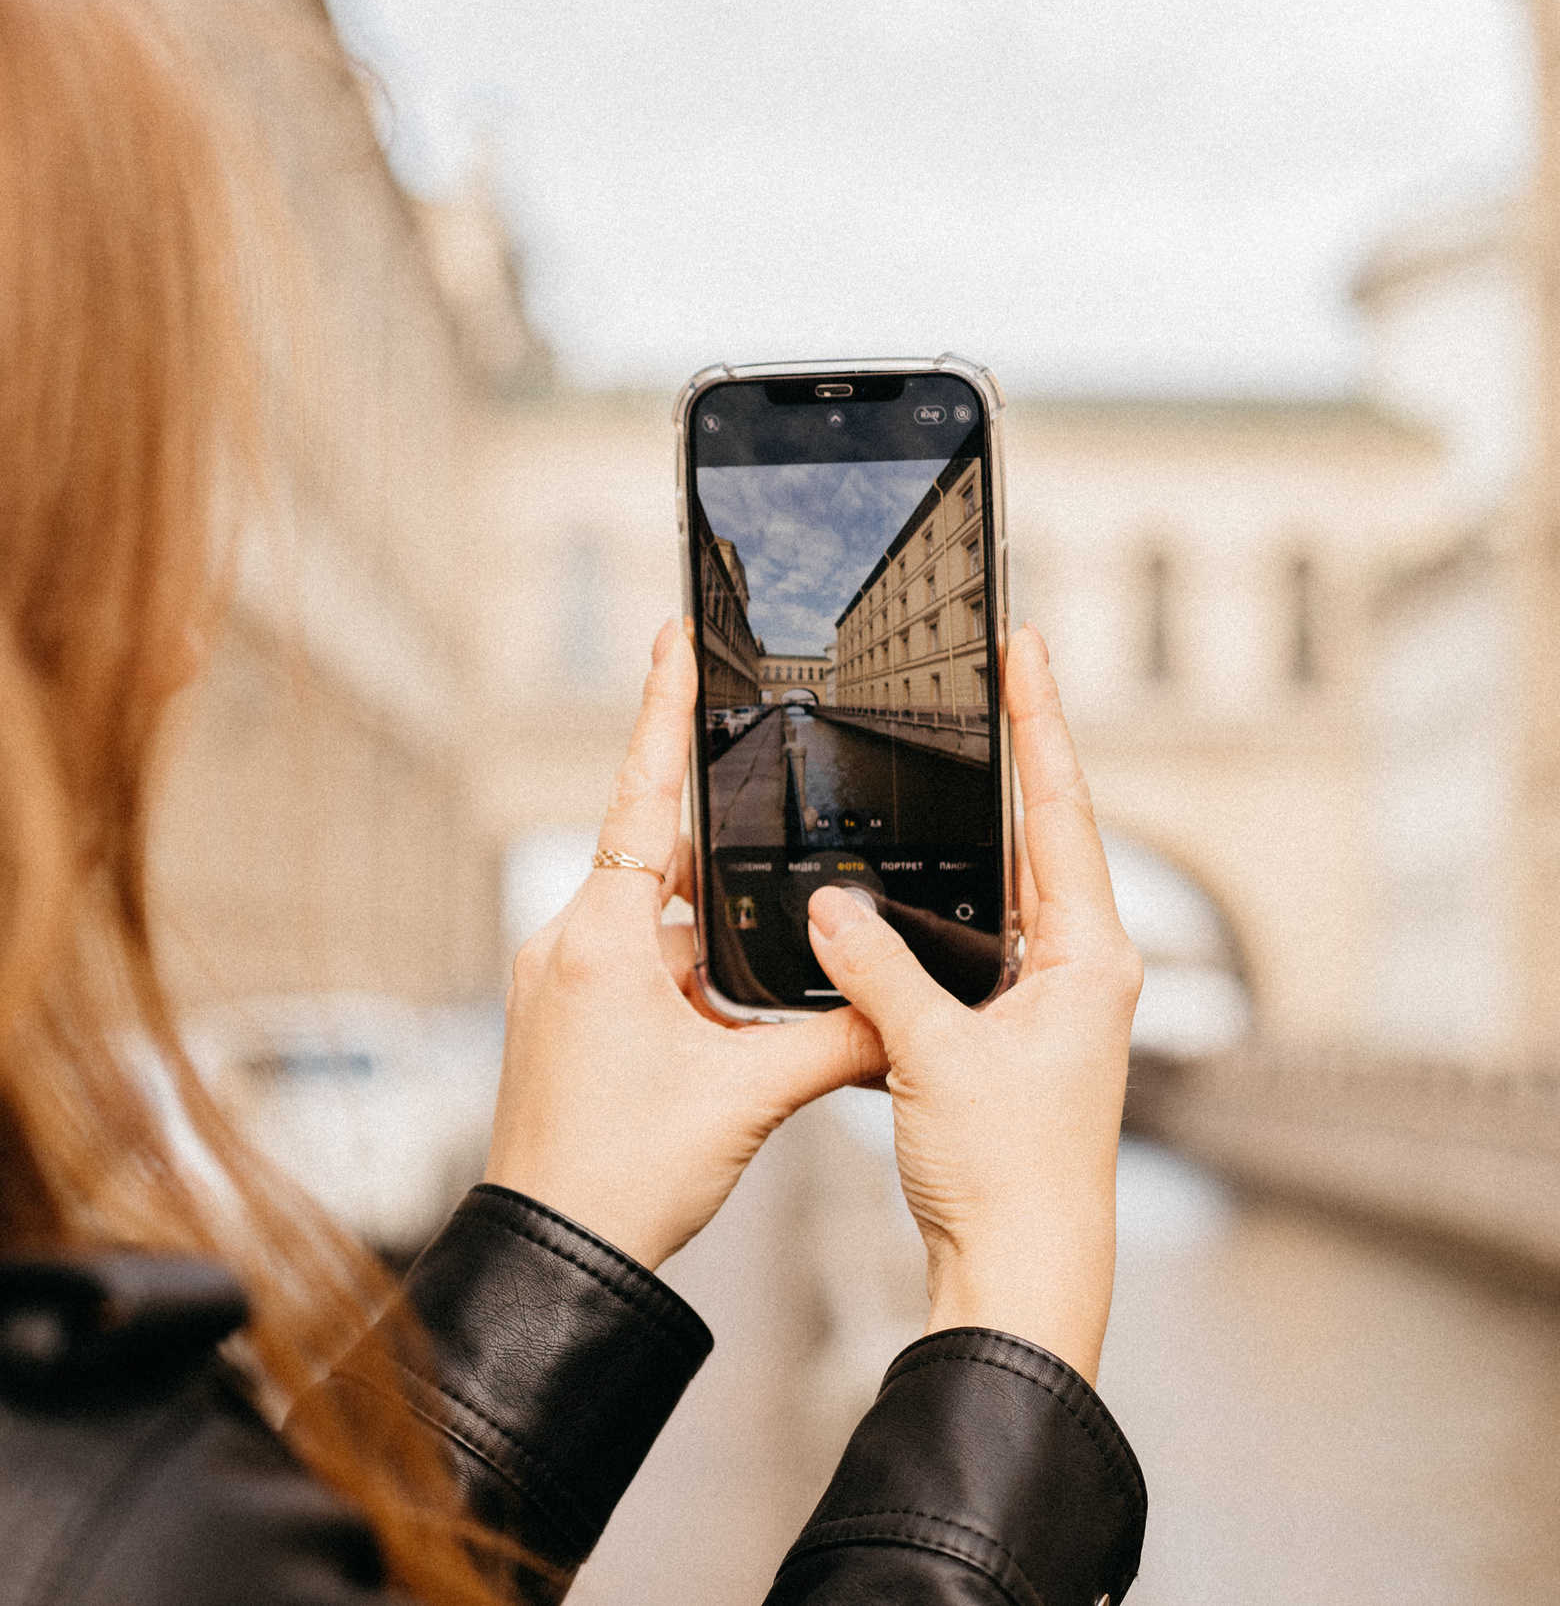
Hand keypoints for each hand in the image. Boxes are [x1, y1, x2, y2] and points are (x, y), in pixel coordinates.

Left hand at [484, 619, 884, 1269]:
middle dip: (728, 858)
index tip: (669, 640)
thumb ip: (832, 1035)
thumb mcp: (749, 1097)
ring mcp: (560, 985)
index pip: (638, 800)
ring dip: (714, 941)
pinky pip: (639, 971)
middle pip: (661, 863)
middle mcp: (566, 946)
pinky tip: (733, 1021)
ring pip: (658, 927)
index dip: (659, 714)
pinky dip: (692, 983)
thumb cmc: (625, 1178)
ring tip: (769, 967)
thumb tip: (894, 1000)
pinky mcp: (565, 1022)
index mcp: (599, 940)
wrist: (558, 1256)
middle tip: (784, 817)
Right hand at [803, 625, 1137, 1381]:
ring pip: (994, 896)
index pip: (1060, 809)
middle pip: (1035, 838)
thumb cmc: (1009, 1176)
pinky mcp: (1005, 1040)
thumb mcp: (932, 1056)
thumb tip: (829, 903)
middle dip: (1002, 761)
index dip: (1040, 721)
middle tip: (979, 678)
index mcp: (1089, 957)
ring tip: (926, 764)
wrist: (1023, 1273)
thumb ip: (877, 969)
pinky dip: (923, 920)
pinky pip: (962, 952)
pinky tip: (884, 897)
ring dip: (960, 840)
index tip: (1026, 646)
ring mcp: (1046, 1005)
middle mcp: (1079, 970)